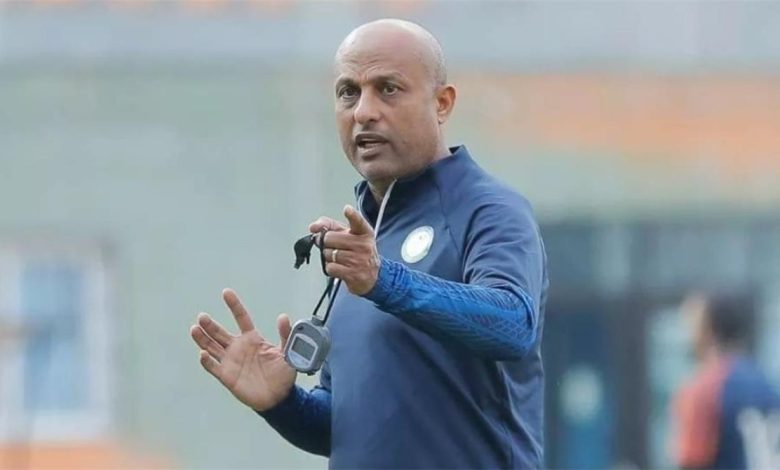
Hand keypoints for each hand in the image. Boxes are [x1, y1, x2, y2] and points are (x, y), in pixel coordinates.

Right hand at [190, 289, 295, 411]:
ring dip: (202, 339)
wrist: (280, 398)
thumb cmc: (283, 374)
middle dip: (210, 324)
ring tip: (195, 329)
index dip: (234, 305)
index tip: (226, 292)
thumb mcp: (288, 352)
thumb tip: (283, 316)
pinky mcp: (227, 376)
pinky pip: (213, 367)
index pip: (241, 317)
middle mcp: (238, 347)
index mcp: (253, 339)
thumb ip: (285, 335)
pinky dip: (207, 361)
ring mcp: (231, 361)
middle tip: (202, 316)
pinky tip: (203, 354)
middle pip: (220, 332)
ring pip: (212, 347)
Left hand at [312, 205, 379, 295]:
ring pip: (328, 254)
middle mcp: (363, 245)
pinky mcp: (353, 274)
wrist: (372, 275)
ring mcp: (359, 260)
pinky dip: (331, 268)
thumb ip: (330, 225)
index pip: (358, 221)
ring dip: (329, 257)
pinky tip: (340, 268)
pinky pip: (330, 267)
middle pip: (329, 238)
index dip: (352, 215)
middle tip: (335, 247)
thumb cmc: (357, 251)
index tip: (347, 210)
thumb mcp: (348, 235)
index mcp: (364, 232)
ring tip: (340, 259)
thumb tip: (313, 227)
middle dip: (327, 243)